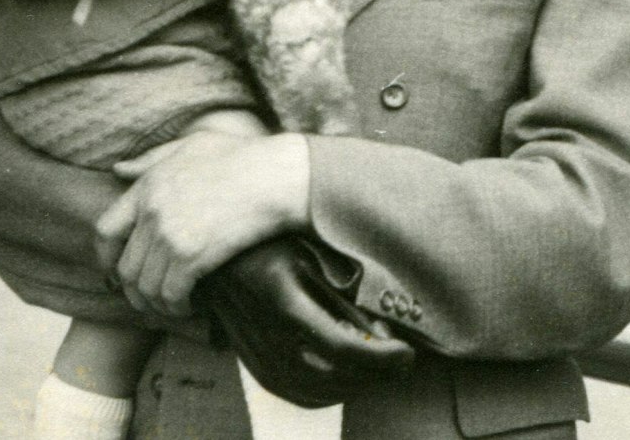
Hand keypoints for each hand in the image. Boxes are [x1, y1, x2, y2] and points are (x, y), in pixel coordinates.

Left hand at [95, 131, 310, 319]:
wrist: (278, 176)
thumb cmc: (243, 156)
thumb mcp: (192, 144)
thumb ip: (152, 158)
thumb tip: (118, 170)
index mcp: (147, 187)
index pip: (104, 231)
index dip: (107, 258)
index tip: (118, 272)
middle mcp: (151, 214)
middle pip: (125, 268)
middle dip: (135, 290)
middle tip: (150, 299)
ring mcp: (170, 236)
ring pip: (146, 286)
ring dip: (156, 304)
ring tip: (170, 306)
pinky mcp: (192, 257)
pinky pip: (170, 294)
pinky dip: (177, 307)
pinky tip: (189, 307)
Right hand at [196, 235, 413, 406]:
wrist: (221, 248)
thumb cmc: (275, 236)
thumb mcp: (314, 245)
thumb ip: (349, 279)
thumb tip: (385, 321)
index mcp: (283, 299)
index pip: (340, 348)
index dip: (380, 358)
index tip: (407, 353)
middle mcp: (266, 333)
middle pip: (328, 378)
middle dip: (373, 376)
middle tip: (401, 361)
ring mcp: (255, 351)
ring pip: (309, 392)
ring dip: (352, 387)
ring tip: (380, 369)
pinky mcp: (250, 359)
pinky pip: (290, 390)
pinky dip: (325, 393)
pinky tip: (347, 377)